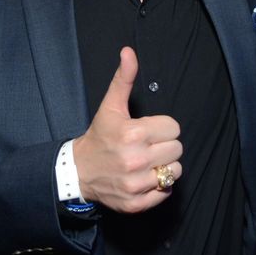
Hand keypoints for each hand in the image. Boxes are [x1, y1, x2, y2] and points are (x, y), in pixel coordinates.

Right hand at [72, 47, 182, 213]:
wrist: (78, 171)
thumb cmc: (100, 136)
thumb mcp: (111, 105)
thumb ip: (124, 78)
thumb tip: (129, 51)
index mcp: (133, 133)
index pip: (174, 128)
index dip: (162, 128)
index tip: (147, 131)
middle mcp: (135, 160)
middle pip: (177, 149)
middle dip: (164, 145)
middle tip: (147, 146)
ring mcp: (135, 184)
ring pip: (175, 171)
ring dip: (164, 166)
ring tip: (147, 162)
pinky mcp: (136, 203)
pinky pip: (165, 192)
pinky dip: (158, 186)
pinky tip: (144, 177)